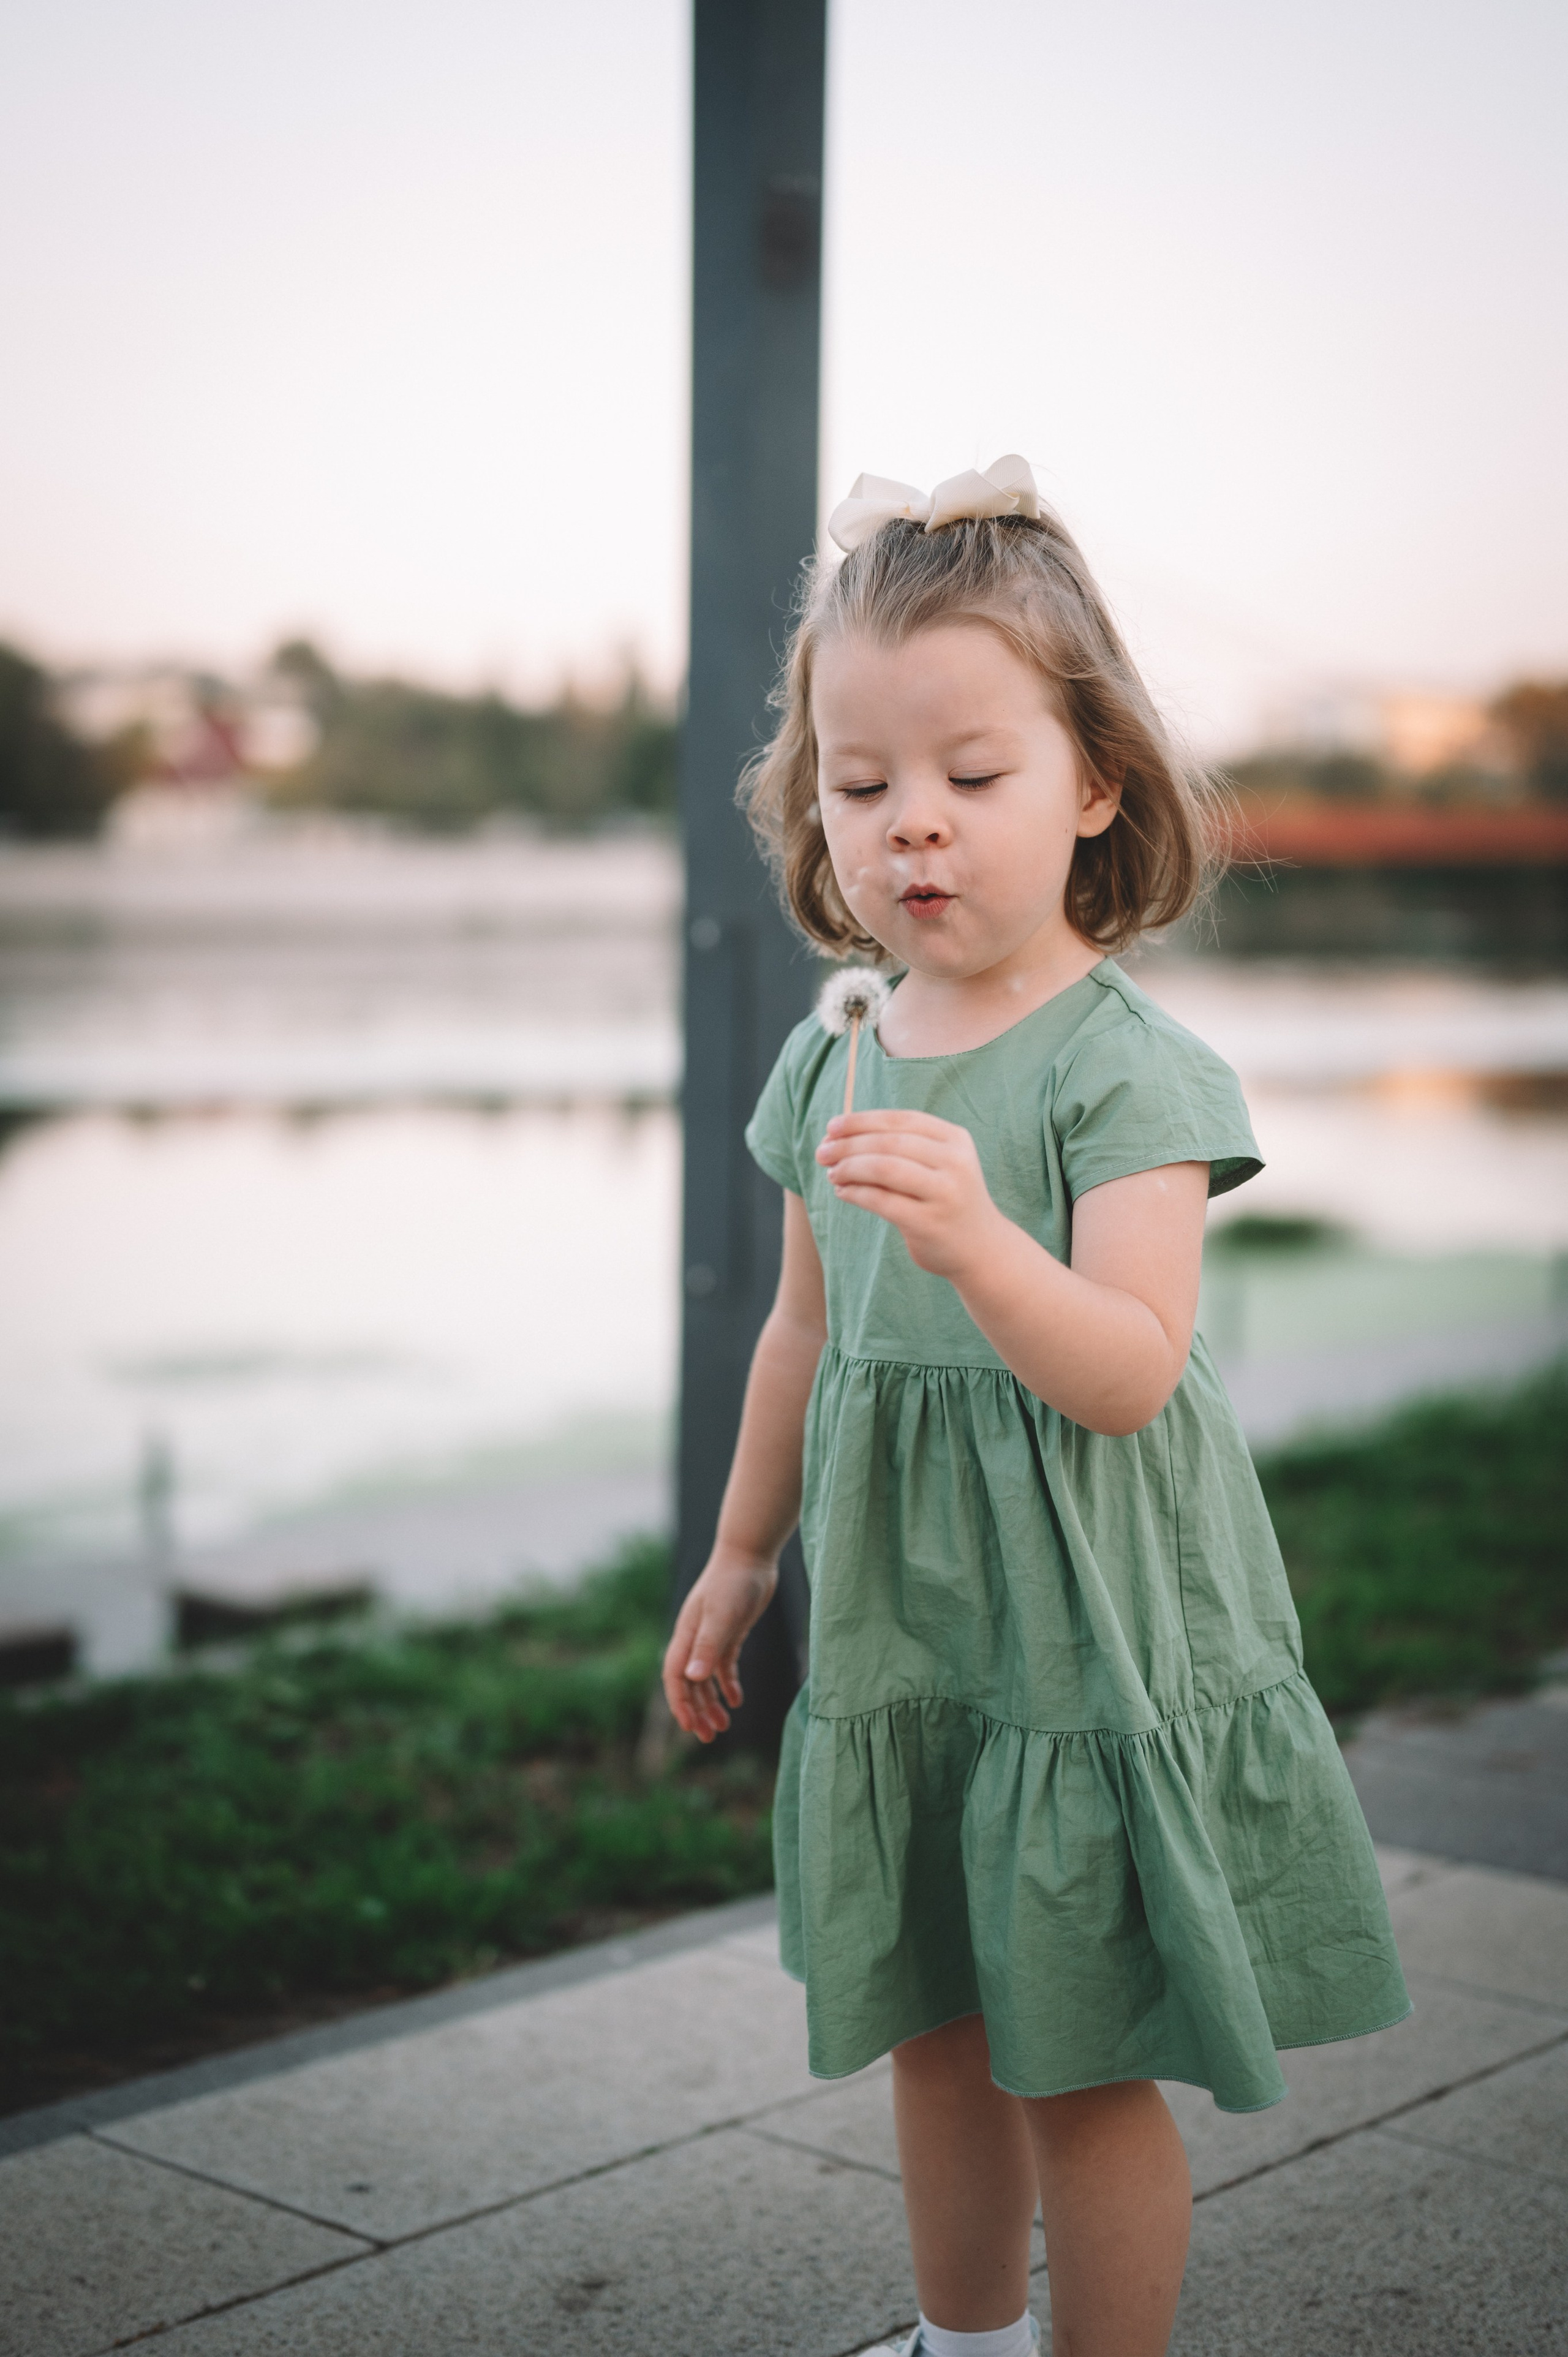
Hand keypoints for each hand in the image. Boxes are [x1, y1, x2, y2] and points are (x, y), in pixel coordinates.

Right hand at [661, 1546, 777, 1741]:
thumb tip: (692, 1678)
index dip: (679, 1703)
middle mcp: (695, 1638)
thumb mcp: (721, 1616)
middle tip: (709, 1737)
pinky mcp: (730, 1632)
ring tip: (723, 1726)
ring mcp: (712, 1635)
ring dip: (712, 1702)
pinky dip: (728, 1684)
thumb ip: (707, 1647)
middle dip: (696, 1711)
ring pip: (706, 1678)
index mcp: (686, 1636)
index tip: (689, 1727)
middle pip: (689, 1683)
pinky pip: (724, 1665)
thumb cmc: (733, 1582)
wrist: (751, 1555)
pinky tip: (737, 1700)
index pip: (674, 1677)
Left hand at [815, 1109, 1001, 1280]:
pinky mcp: (929, 1223)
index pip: (899, 1120)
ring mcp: (944, 1193)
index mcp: (955, 1139)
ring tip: (832, 1172)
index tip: (832, 1127)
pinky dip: (855, 1193)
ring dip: (849, 1167)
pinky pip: (881, 1201)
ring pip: (883, 1168)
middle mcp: (954, 1162)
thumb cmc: (947, 1200)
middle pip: (888, 1143)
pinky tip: (842, 1192)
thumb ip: (900, 1148)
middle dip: (848, 1145)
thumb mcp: (937, 1165)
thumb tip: (839, 1136)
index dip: (861, 1121)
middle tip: (822, 1152)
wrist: (981, 1249)